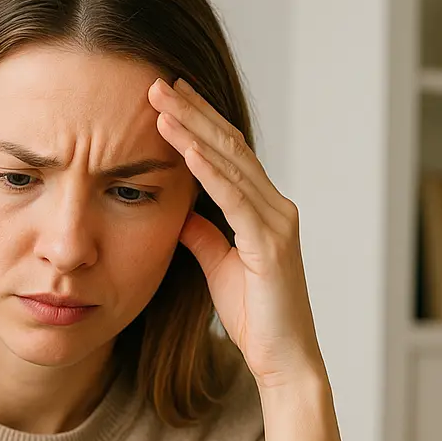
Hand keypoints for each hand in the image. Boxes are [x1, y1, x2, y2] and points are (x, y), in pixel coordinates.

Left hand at [148, 76, 326, 392]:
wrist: (283, 359)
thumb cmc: (255, 318)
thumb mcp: (218, 266)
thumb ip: (204, 235)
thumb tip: (182, 212)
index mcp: (264, 210)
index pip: (228, 153)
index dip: (198, 122)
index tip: (168, 97)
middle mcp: (276, 207)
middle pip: (230, 145)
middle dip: (192, 111)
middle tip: (158, 80)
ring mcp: (277, 222)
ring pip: (232, 162)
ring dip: (193, 129)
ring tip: (161, 101)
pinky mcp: (271, 244)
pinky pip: (235, 198)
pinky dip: (208, 169)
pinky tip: (183, 145)